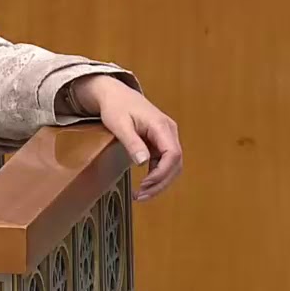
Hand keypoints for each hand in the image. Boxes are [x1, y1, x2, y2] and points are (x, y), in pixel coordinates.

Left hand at [71, 75, 181, 201]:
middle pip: (175, 163)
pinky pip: (164, 161)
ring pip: (172, 165)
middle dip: (161, 182)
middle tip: (142, 196)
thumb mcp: (119, 124)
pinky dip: (156, 174)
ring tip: (142, 195)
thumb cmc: (115, 106)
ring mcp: (166, 136)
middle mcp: (168, 131)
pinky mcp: (160, 141)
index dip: (162, 173)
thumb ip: (132, 142)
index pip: (173, 154)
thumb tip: (143, 163)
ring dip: (159, 182)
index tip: (146, 184)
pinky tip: (145, 184)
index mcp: (161, 126)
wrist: (114, 94)